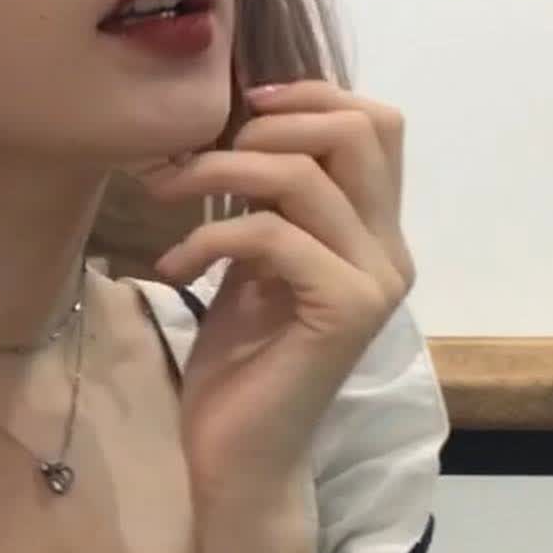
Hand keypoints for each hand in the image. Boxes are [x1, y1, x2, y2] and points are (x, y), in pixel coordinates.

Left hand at [140, 80, 415, 516]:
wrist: (239, 457)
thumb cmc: (241, 362)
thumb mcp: (253, 259)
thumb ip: (267, 198)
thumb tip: (237, 120)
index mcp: (374, 231)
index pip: (376, 123)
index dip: (309, 95)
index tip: (240, 107)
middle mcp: (389, 250)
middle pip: (359, 130)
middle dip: (267, 124)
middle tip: (197, 156)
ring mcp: (374, 281)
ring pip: (304, 176)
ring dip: (217, 170)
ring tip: (163, 193)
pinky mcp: (344, 312)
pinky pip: (273, 234)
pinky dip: (208, 235)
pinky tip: (173, 265)